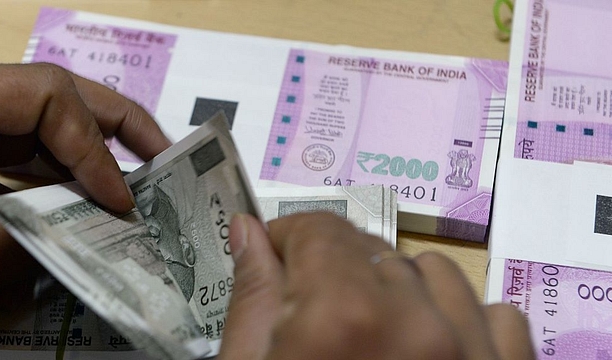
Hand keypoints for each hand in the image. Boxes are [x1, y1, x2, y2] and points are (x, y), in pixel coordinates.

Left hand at [0, 63, 170, 299]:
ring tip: (136, 185)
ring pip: (45, 128)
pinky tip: (86, 207)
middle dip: (115, 125)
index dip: (95, 146)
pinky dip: (62, 181)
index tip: (120, 201)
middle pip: (56, 95)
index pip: (48, 97)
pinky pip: (25, 160)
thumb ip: (40, 235)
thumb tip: (103, 233)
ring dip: (93, 156)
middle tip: (163, 156)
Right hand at [219, 212, 534, 359]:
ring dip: (401, 291)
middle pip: (372, 249)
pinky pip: (498, 316)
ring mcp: (473, 352)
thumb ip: (253, 298)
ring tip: (375, 338)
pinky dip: (466, 321)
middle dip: (335, 269)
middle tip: (315, 314)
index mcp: (344, 317)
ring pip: (435, 274)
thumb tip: (247, 232)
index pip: (318, 229)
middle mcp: (419, 326)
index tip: (274, 257)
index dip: (287, 238)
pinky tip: (436, 348)